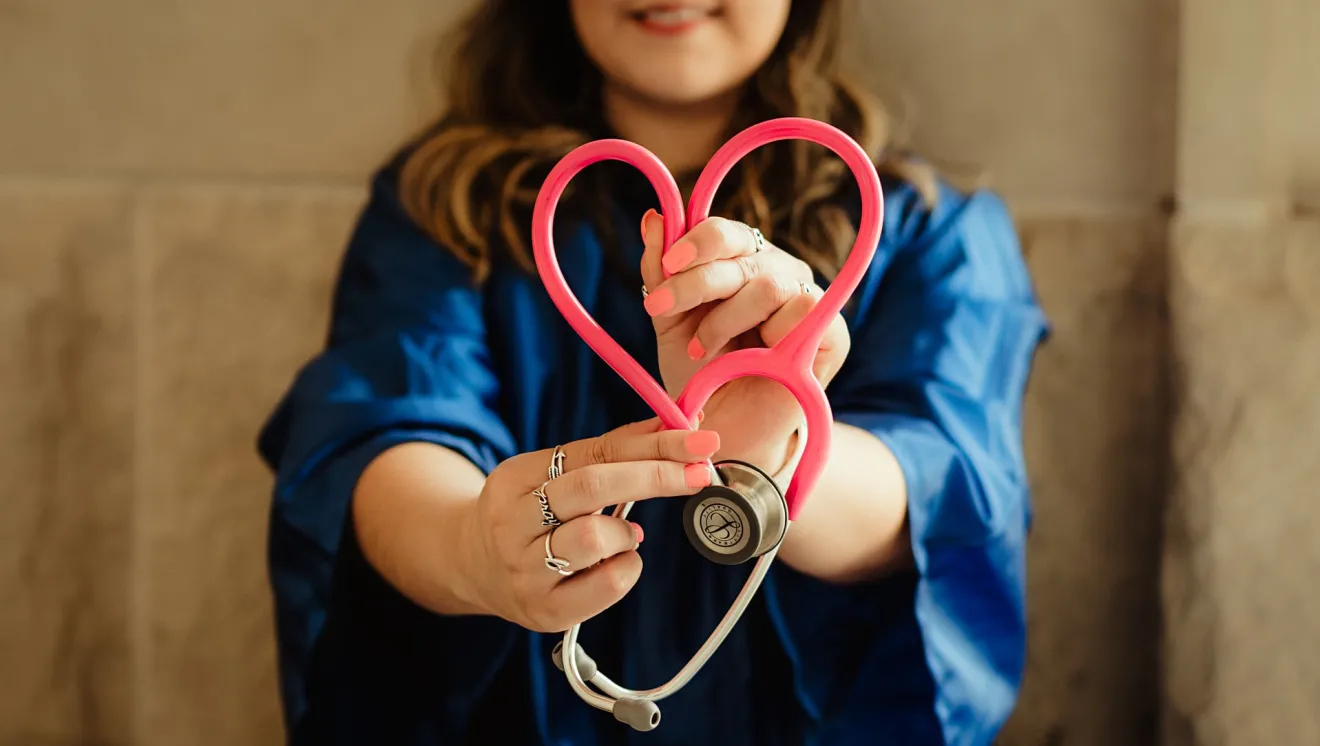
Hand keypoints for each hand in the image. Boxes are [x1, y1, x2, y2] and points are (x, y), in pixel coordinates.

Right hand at [458, 418, 721, 632]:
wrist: (472, 567)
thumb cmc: (532, 513)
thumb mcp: (554, 474)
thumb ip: (611, 451)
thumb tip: (677, 425)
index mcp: (514, 478)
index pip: (592, 452)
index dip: (651, 445)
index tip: (699, 440)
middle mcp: (511, 523)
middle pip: (590, 487)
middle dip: (655, 476)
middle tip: (700, 473)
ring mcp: (524, 571)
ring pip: (593, 538)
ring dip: (627, 532)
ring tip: (626, 534)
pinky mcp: (544, 611)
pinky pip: (605, 586)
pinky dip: (627, 568)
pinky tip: (619, 562)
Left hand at [638, 210, 850, 469]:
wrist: (723, 431)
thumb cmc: (700, 374)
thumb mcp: (669, 321)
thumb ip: (660, 271)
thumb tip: (654, 218)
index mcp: (742, 262)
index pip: (726, 232)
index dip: (696, 242)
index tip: (666, 267)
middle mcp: (777, 271)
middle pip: (743, 253)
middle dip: (696, 282)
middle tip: (660, 310)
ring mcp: (807, 299)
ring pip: (769, 283)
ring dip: (726, 319)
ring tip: (702, 350)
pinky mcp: (833, 333)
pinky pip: (805, 310)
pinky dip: (768, 335)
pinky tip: (750, 359)